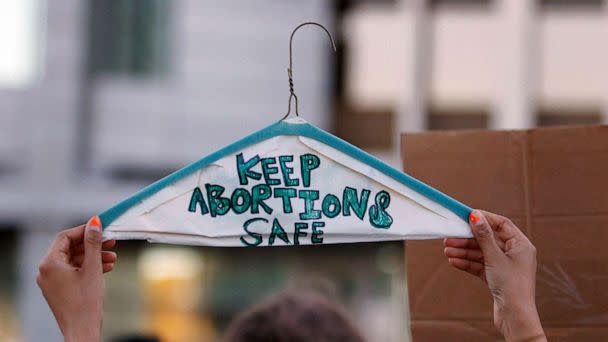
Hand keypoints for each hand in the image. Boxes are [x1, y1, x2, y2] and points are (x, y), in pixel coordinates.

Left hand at [37, 216, 116, 341]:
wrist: (82, 330)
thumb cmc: (86, 301)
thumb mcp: (93, 268)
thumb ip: (93, 243)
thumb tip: (94, 222)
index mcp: (50, 263)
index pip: (65, 237)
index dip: (84, 230)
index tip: (101, 227)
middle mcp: (46, 271)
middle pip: (70, 248)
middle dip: (92, 245)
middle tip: (110, 241)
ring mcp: (51, 281)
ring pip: (73, 260)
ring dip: (93, 257)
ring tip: (112, 257)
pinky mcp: (59, 289)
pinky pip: (73, 271)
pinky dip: (88, 267)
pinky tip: (106, 268)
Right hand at [444, 210, 545, 341]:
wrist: (514, 316)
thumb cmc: (511, 286)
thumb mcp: (494, 257)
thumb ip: (484, 235)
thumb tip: (476, 216)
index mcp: (521, 245)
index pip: (501, 224)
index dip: (484, 219)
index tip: (466, 216)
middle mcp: (514, 254)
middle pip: (488, 239)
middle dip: (468, 239)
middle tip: (450, 237)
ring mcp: (505, 266)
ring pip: (481, 253)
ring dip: (464, 251)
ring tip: (447, 251)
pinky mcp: (497, 277)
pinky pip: (480, 265)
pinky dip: (468, 263)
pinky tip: (454, 261)